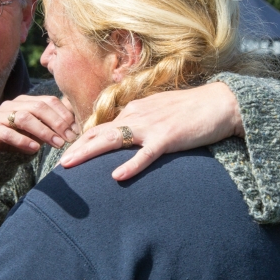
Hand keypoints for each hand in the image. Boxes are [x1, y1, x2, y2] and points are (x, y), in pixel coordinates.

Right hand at [0, 95, 78, 152]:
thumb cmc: (18, 142)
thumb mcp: (37, 132)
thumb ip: (52, 124)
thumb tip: (77, 123)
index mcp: (25, 101)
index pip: (49, 101)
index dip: (64, 114)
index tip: (76, 130)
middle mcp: (11, 105)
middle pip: (38, 107)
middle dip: (57, 123)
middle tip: (69, 138)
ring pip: (24, 118)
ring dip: (44, 131)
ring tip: (56, 144)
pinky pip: (7, 133)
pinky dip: (22, 140)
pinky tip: (34, 149)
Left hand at [60, 82, 241, 180]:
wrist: (221, 103)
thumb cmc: (193, 109)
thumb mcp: (161, 111)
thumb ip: (143, 121)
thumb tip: (127, 134)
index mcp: (136, 109)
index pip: (104, 126)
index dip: (84, 141)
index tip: (69, 154)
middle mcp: (138, 115)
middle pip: (100, 132)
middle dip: (77, 147)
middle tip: (59, 164)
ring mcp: (152, 126)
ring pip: (113, 140)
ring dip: (89, 153)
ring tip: (70, 164)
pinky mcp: (168, 138)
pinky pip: (145, 154)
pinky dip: (131, 166)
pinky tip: (116, 177)